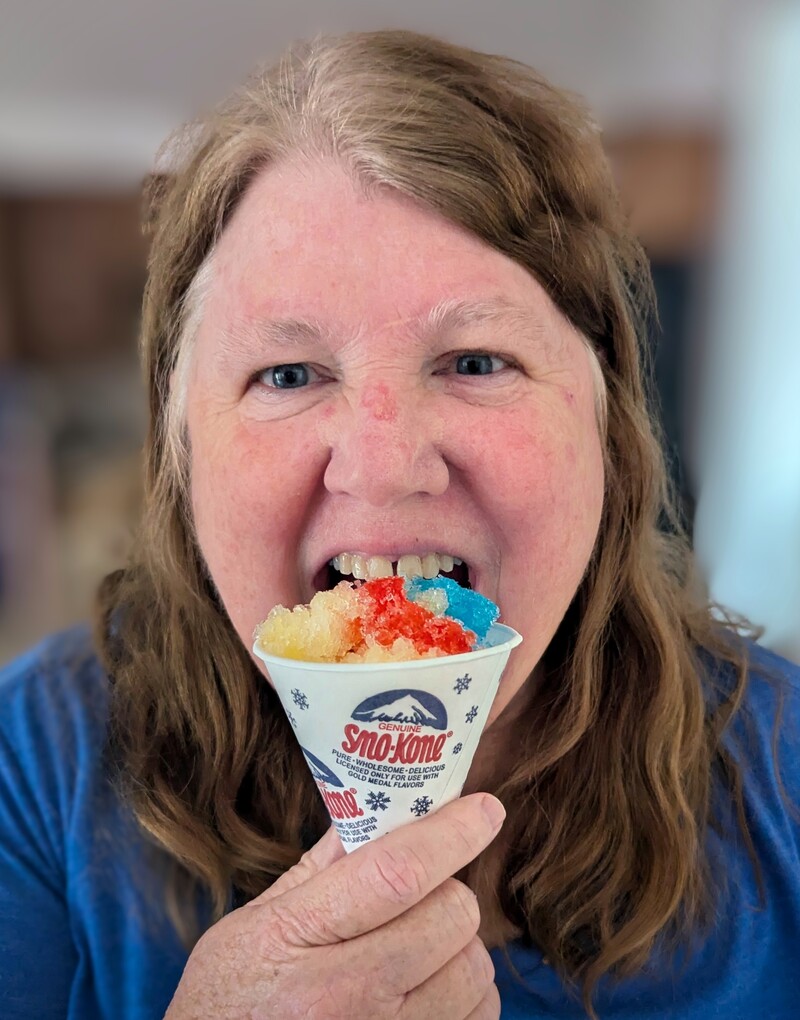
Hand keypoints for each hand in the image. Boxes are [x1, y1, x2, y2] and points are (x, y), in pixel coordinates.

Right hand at [165, 792, 505, 1018]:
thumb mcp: (254, 923)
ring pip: (474, 970)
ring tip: (418, 953)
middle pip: (451, 915)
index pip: (396, 872)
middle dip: (447, 892)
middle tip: (419, 899)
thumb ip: (318, 868)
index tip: (484, 808)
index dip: (450, 833)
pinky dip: (465, 999)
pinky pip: (479, 1019)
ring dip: (458, 949)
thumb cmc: (228, 1000)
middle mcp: (345, 996)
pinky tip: (426, 995)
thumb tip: (375, 809)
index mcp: (298, 938)